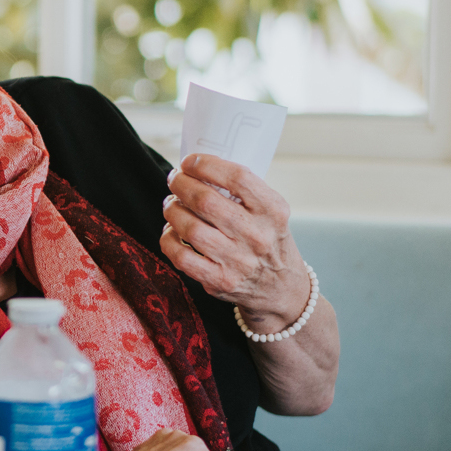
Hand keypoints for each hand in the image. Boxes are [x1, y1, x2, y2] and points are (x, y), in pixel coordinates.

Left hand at [160, 153, 310, 333]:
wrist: (282, 288)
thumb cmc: (268, 240)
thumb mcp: (271, 212)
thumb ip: (242, 192)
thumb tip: (196, 169)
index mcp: (273, 211)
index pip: (237, 177)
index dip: (205, 164)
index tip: (189, 162)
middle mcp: (257, 235)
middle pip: (205, 201)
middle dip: (181, 184)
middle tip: (175, 180)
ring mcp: (238, 261)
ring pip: (189, 228)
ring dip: (172, 210)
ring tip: (172, 204)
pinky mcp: (220, 281)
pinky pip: (181, 256)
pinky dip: (168, 239)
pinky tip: (171, 231)